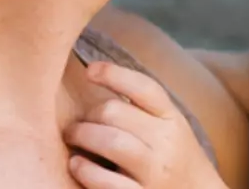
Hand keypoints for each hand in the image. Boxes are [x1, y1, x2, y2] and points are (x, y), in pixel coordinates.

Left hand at [65, 61, 226, 188]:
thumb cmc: (176, 158)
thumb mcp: (171, 127)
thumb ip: (144, 108)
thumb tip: (100, 76)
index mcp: (172, 119)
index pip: (144, 88)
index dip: (114, 74)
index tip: (90, 71)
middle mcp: (167, 142)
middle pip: (116, 112)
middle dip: (88, 115)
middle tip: (76, 123)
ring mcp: (155, 172)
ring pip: (111, 141)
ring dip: (82, 136)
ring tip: (73, 138)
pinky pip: (107, 182)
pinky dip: (85, 171)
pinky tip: (76, 165)